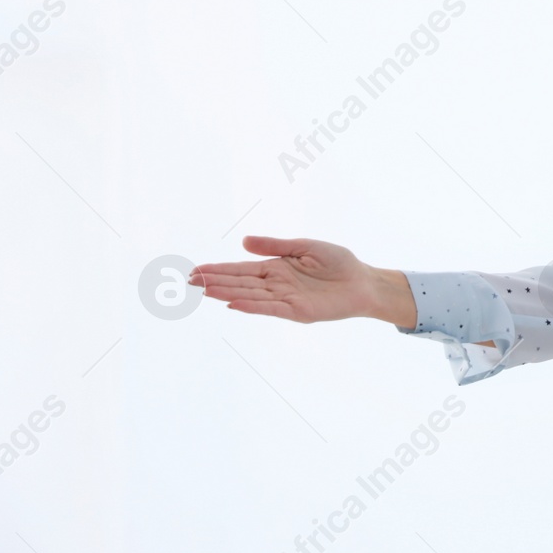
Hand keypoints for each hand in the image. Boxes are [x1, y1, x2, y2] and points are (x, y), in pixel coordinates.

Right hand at [189, 235, 397, 324]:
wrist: (364, 281)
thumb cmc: (338, 263)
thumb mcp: (305, 246)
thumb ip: (275, 245)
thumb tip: (244, 241)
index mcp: (276, 268)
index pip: (240, 269)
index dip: (218, 270)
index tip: (195, 270)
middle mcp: (276, 285)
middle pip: (240, 283)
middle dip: (214, 282)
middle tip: (189, 281)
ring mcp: (285, 299)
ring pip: (250, 296)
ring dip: (227, 293)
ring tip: (204, 290)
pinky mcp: (297, 311)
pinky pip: (271, 308)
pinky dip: (252, 306)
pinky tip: (233, 303)